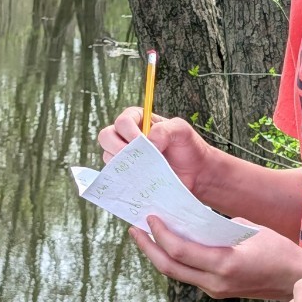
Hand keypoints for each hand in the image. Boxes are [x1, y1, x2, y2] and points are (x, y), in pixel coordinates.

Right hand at [98, 108, 213, 198]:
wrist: (195, 173)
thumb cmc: (188, 146)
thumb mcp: (182, 130)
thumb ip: (164, 130)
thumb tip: (147, 142)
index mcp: (138, 120)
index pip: (122, 121)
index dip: (128, 132)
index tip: (143, 142)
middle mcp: (127, 137)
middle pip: (106, 136)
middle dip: (118, 147)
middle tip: (137, 158)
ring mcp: (126, 157)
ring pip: (108, 157)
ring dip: (122, 164)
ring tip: (142, 170)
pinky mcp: (127, 175)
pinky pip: (115, 177)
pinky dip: (123, 179)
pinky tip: (139, 181)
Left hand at [132, 216, 301, 300]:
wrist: (295, 279)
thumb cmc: (279, 249)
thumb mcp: (250, 229)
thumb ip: (219, 228)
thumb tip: (197, 223)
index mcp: (224, 264)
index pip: (180, 251)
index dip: (160, 234)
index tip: (150, 217)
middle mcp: (215, 282)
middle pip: (170, 268)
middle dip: (148, 248)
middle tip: (134, 228)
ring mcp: (215, 290)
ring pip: (177, 274)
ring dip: (159, 255)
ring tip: (147, 235)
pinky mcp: (217, 291)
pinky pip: (190, 275)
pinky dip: (177, 260)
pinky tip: (171, 246)